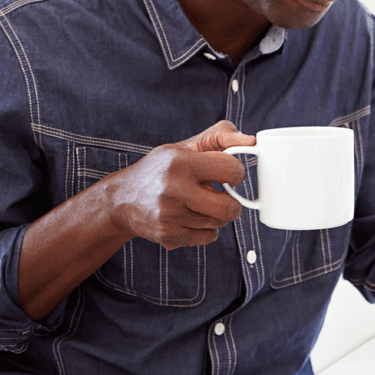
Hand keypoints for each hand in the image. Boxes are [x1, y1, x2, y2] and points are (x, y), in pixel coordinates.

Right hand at [106, 120, 255, 248]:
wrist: (122, 199)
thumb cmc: (161, 169)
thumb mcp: (185, 146)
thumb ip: (220, 136)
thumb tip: (252, 141)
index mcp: (180, 162)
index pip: (231, 171)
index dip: (236, 173)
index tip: (228, 174)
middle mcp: (174, 189)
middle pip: (229, 207)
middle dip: (232, 201)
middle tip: (220, 194)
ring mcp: (170, 215)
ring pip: (219, 223)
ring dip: (217, 214)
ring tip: (200, 204)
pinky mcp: (168, 236)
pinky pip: (208, 238)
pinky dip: (206, 229)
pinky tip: (191, 217)